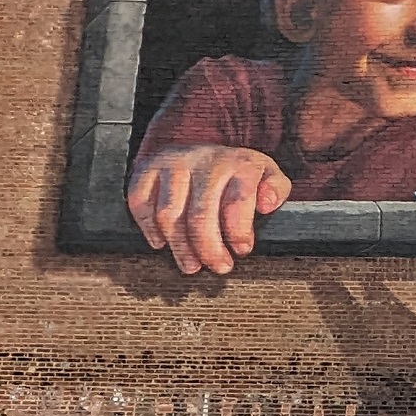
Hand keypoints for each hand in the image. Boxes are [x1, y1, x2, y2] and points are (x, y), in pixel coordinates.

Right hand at [127, 145, 290, 275]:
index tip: (241, 250)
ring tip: (191, 265)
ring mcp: (172, 163)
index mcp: (237, 163)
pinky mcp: (147, 168)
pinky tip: (161, 243)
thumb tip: (266, 204)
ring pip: (168, 214)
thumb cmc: (239, 172)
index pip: (236, 202)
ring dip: (180, 246)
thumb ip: (276, 190)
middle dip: (209, 249)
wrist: (208, 148)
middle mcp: (202, 160)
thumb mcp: (268, 175)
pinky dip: (147, 227)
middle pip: (199, 215)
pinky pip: (139, 201)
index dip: (238, 232)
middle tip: (219, 267)